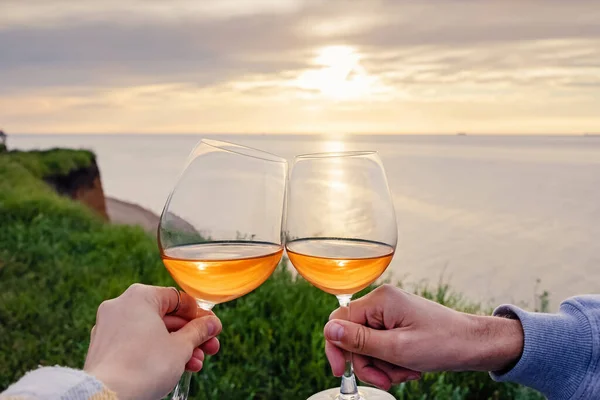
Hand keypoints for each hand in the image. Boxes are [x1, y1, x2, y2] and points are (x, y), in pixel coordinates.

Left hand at [84, 284, 221, 399]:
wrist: (109, 397)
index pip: (178, 299)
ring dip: (177, 347)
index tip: (212, 328)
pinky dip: (156, 352)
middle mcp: (121, 306)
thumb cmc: (145, 366)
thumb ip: (198, 331)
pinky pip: (137, 343)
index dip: (199, 315)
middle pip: (166, 316)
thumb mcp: (181, 346)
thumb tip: (211, 324)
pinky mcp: (104, 347)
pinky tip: (175, 368)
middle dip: (190, 335)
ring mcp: (109, 326)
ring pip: (152, 332)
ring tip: (195, 364)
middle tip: (209, 348)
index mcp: (140, 296)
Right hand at [324, 285, 522, 389]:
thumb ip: (360, 340)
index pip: (340, 321)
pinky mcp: (398, 324)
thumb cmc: (443, 343)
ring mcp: (391, 313)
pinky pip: (382, 346)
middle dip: (368, 362)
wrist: (475, 346)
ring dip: (382, 366)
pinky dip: (392, 362)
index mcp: (380, 300)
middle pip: (353, 336)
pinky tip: (409, 368)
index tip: (342, 372)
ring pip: (368, 345)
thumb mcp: (397, 348)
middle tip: (386, 379)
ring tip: (405, 373)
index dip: (337, 348)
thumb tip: (329, 330)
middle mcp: (382, 302)